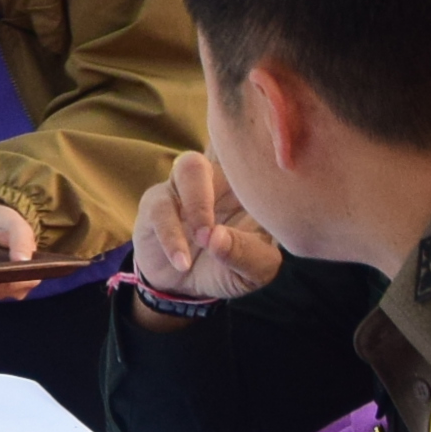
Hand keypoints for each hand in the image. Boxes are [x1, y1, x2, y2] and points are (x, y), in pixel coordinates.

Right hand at [131, 151, 276, 302]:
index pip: (259, 155)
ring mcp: (185, 187)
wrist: (188, 287)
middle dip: (230, 184)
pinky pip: (160, 208)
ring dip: (198, 204)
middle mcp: (218, 178)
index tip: (274, 161)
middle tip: (221, 228)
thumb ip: (247, 254)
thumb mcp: (255, 271)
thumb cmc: (231, 268)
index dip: (264, 144)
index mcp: (249, 187)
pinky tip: (182, 263)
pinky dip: (172, 237)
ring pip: (188, 167)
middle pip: (222, 146)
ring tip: (204, 241)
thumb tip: (216, 237)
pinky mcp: (156, 203)